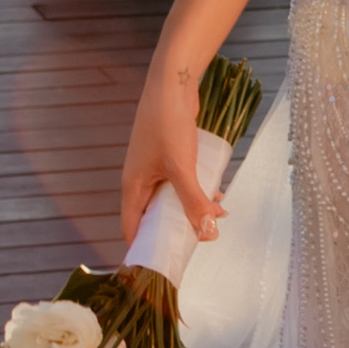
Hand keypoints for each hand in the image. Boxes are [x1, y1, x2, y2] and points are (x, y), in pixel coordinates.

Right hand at [114, 56, 225, 250]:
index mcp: (133, 186)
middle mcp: (140, 179)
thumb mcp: (182, 167)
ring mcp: (154, 166)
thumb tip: (207, 234)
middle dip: (175, 229)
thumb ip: (193, 200)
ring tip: (214, 219)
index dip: (143, 248)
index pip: (131, 228)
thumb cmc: (168, 123)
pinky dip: (195, 190)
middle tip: (197, 243)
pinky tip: (217, 194)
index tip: (162, 265)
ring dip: (190, 209)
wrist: (173, 82)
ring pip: (170, 198)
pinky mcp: (169, 155)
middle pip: (153, 216)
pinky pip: (180, 182)